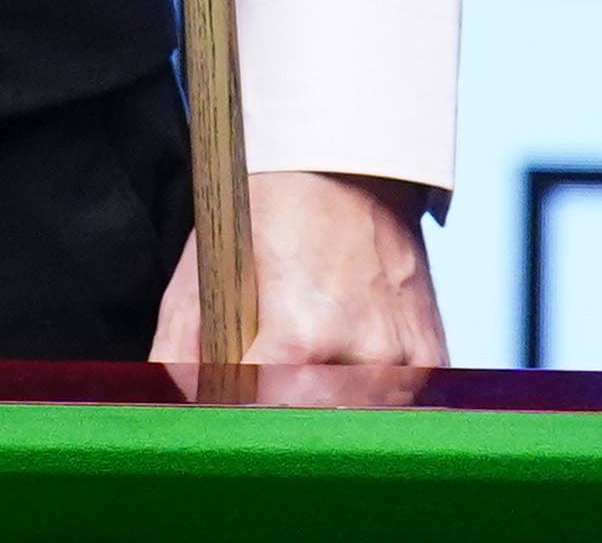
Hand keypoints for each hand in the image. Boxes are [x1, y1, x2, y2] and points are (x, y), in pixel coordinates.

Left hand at [150, 168, 445, 401]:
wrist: (347, 170)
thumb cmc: (267, 217)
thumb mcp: (202, 274)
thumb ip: (178, 349)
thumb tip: (168, 410)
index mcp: (299, 339)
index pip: (256, 417)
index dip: (231, 418)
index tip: (219, 413)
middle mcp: (361, 358)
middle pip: (307, 430)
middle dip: (275, 419)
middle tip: (255, 401)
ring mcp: (405, 363)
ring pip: (353, 427)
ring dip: (322, 414)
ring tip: (299, 379)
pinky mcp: (433, 361)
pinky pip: (397, 408)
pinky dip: (366, 401)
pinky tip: (343, 370)